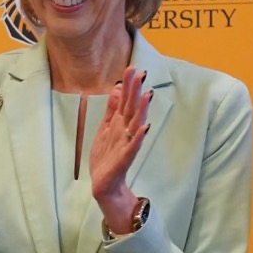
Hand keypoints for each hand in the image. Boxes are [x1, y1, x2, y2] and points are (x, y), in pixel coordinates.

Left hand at [87, 68, 152, 230]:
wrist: (104, 184)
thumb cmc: (107, 157)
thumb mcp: (106, 129)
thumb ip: (112, 109)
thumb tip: (117, 88)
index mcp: (119, 124)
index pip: (125, 101)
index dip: (128, 85)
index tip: (132, 67)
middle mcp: (125, 131)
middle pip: (131, 109)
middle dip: (135, 92)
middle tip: (140, 73)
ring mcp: (126, 144)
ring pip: (135, 124)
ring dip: (141, 111)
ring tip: (147, 96)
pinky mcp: (124, 159)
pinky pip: (133, 147)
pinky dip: (138, 137)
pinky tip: (144, 128)